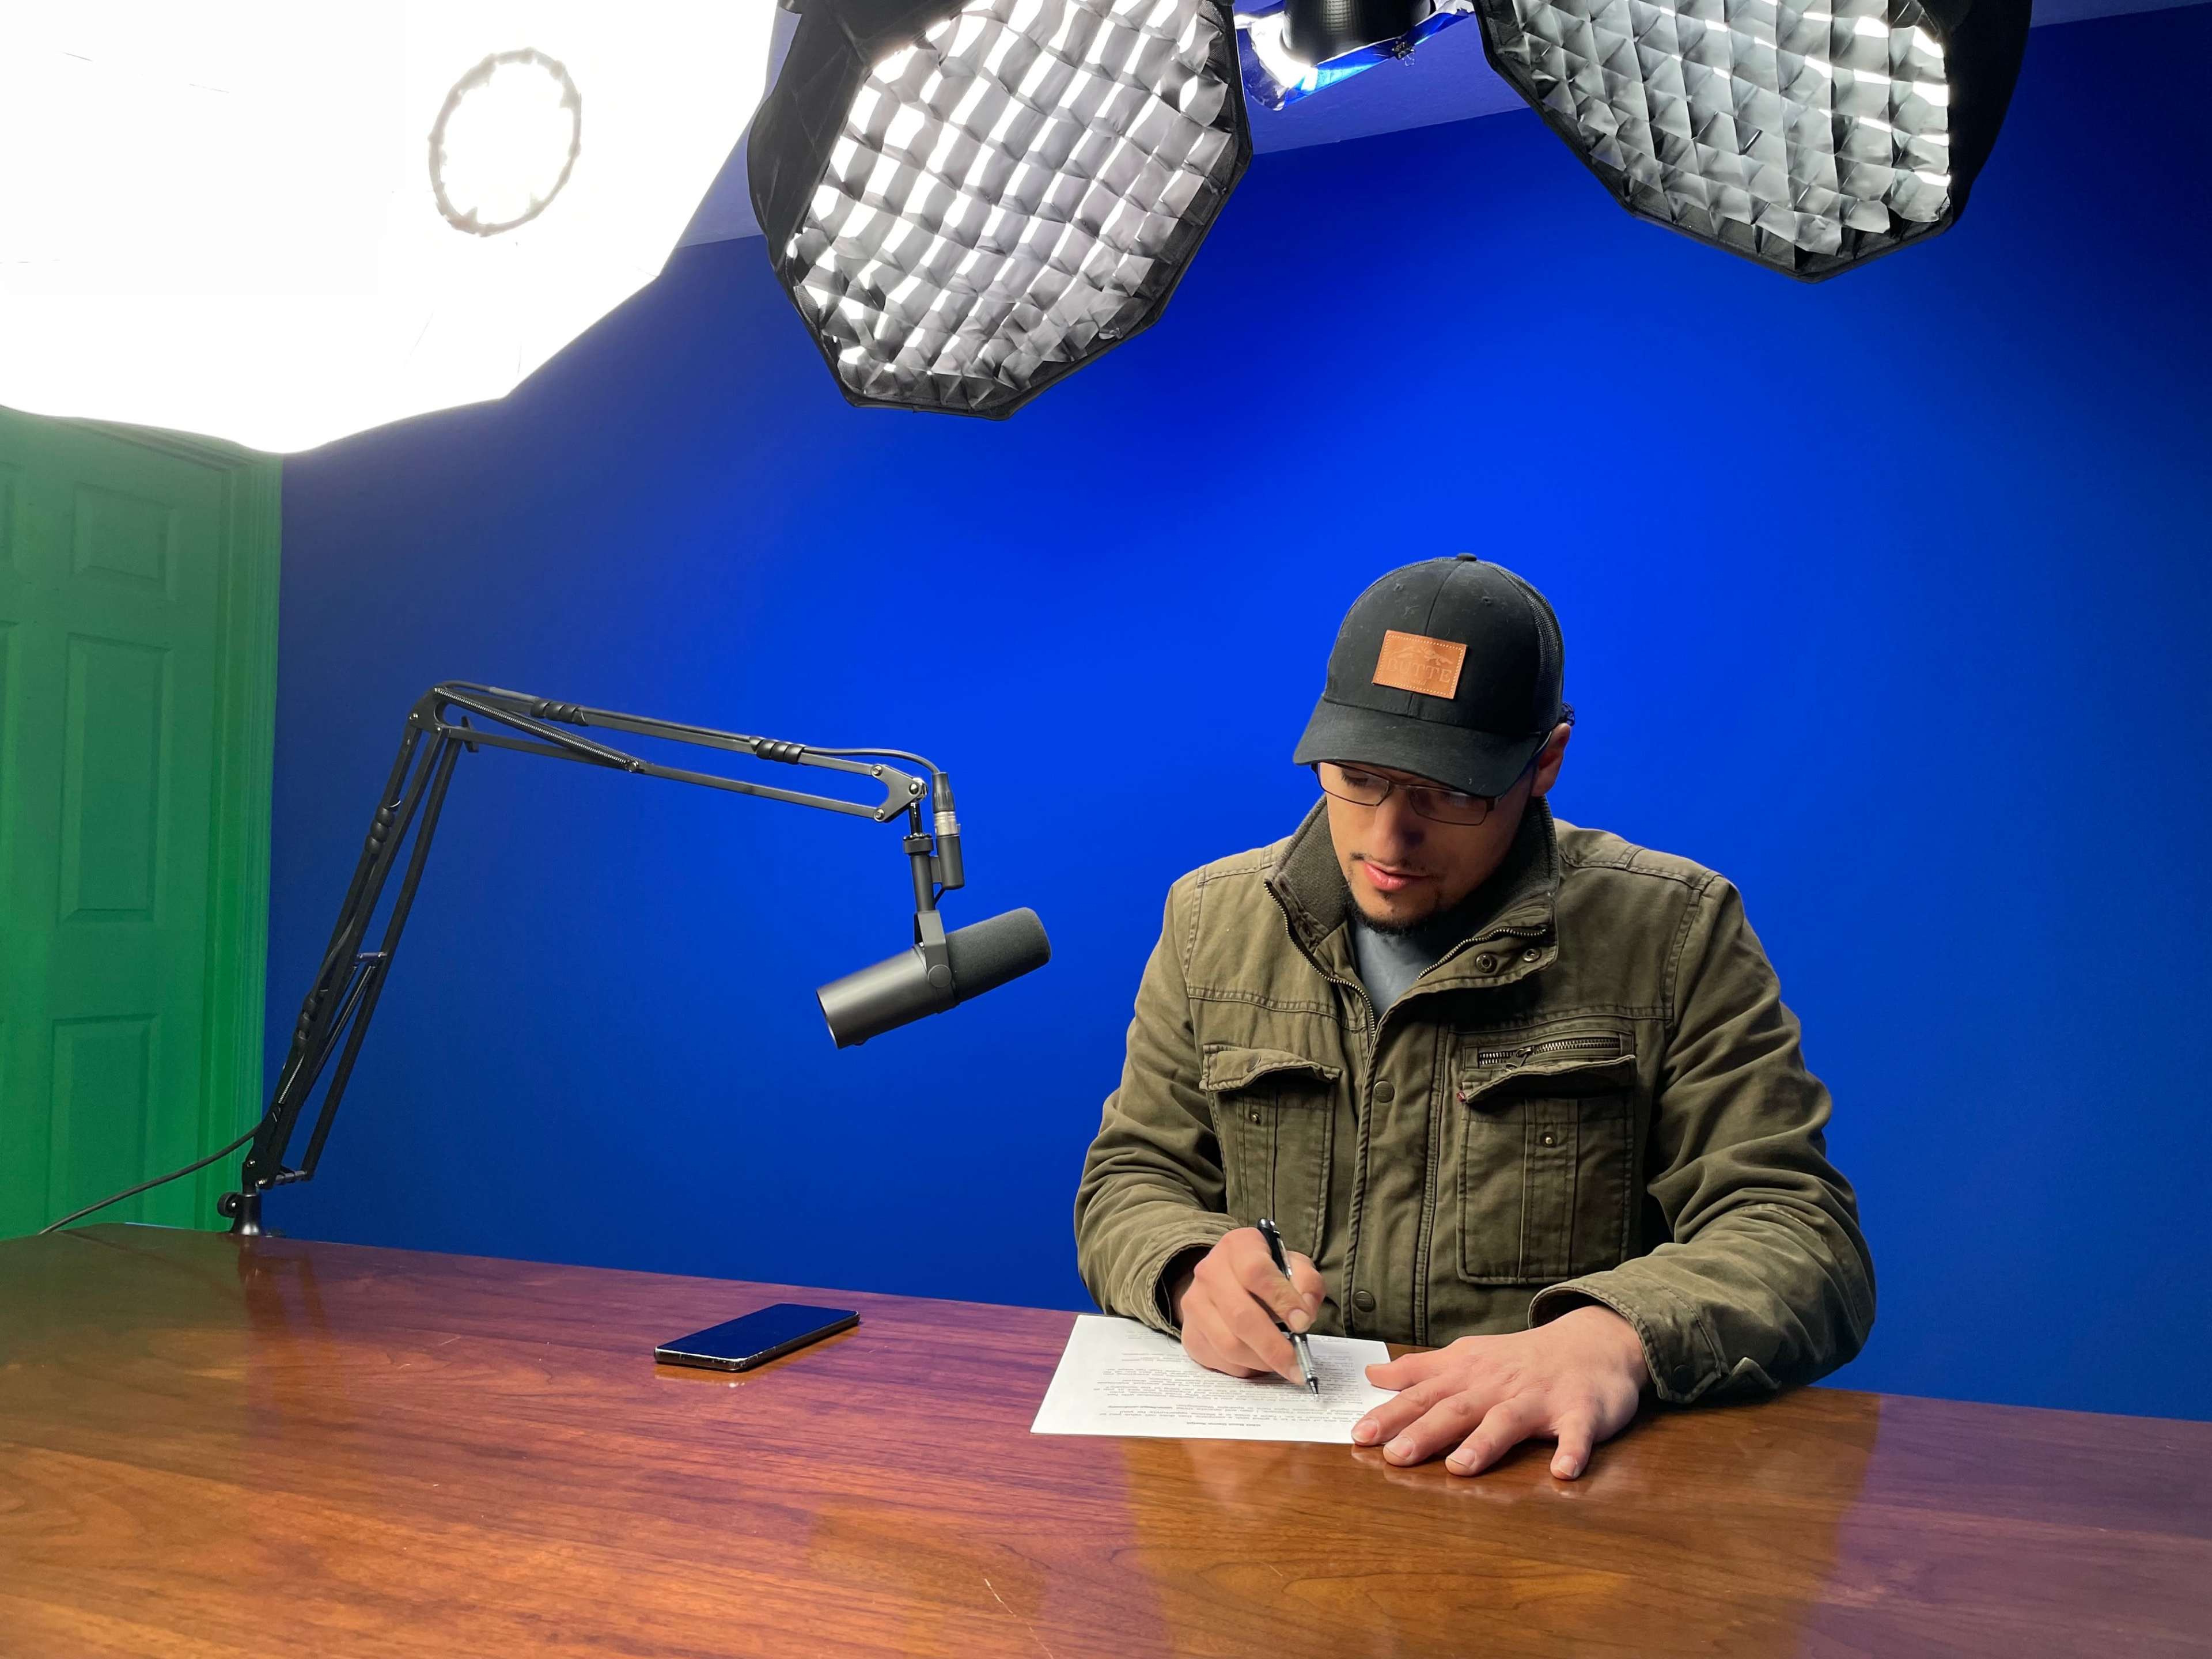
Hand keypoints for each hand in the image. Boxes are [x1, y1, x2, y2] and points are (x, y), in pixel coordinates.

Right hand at [1168, 1228, 1324, 1384]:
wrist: (1227, 1280)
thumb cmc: (1267, 1274)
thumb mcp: (1293, 1266)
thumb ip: (1307, 1283)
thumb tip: (1303, 1315)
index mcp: (1237, 1247)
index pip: (1256, 1272)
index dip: (1282, 1300)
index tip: (1303, 1323)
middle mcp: (1209, 1271)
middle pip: (1240, 1315)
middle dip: (1274, 1347)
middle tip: (1298, 1366)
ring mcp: (1194, 1303)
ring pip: (1229, 1344)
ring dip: (1261, 1361)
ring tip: (1282, 1363)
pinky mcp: (1189, 1333)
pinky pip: (1219, 1361)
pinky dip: (1246, 1368)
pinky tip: (1259, 1359)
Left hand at [1353, 1305, 1650, 1478]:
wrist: (1591, 1342)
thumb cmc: (1520, 1359)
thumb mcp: (1466, 1356)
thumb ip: (1419, 1370)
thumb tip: (1372, 1376)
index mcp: (1469, 1375)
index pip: (1422, 1394)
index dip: (1390, 1414)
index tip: (1358, 1435)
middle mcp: (1498, 1386)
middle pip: (1457, 1409)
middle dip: (1425, 1432)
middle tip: (1394, 1456)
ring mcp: (1540, 1398)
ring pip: (1509, 1420)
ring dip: (1485, 1443)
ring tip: (1461, 1467)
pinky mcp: (1581, 1411)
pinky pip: (1577, 1433)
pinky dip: (1572, 1451)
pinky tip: (1563, 1472)